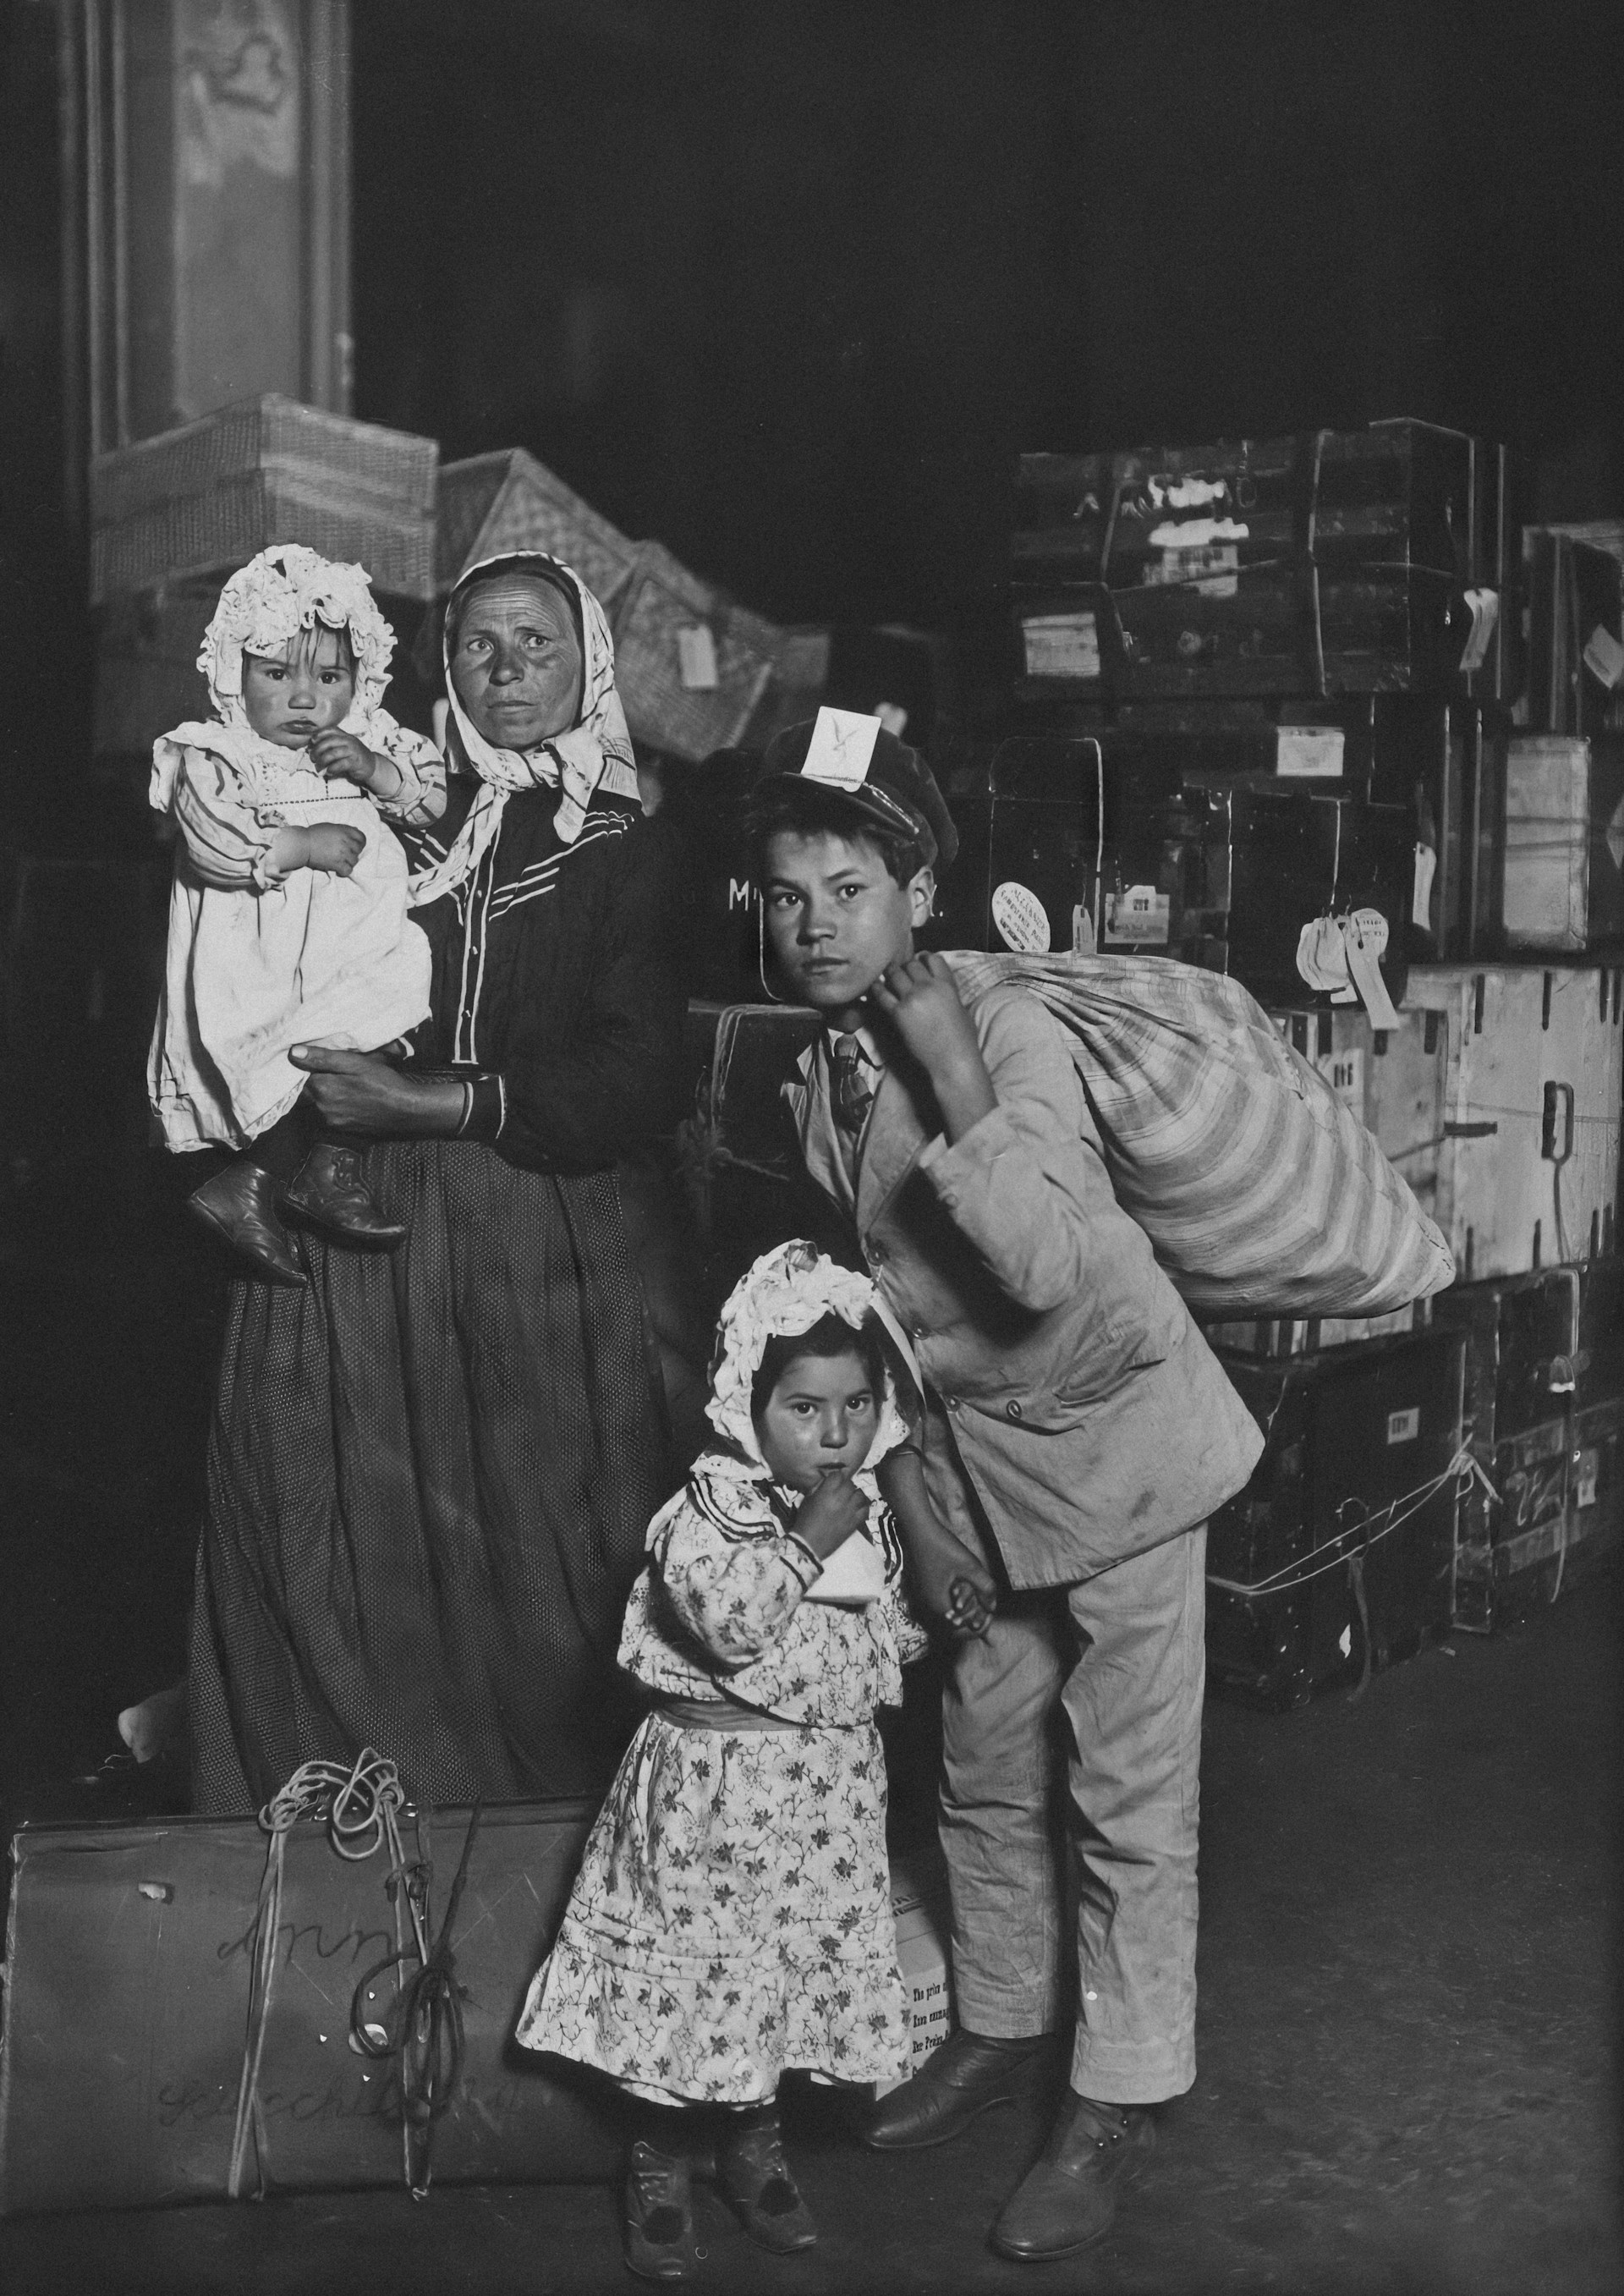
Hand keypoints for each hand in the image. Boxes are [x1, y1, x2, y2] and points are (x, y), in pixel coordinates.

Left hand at [287, 1045, 462, 1137]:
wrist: (406, 1111)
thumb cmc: (384, 1083)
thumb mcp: (356, 1063)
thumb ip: (323, 1058)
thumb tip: (292, 1052)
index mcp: (323, 1089)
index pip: (298, 1076)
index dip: (304, 1067)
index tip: (316, 1061)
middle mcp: (321, 1108)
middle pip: (303, 1093)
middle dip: (310, 1083)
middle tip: (326, 1072)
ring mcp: (330, 1122)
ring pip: (313, 1105)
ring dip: (319, 1096)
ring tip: (337, 1085)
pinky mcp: (339, 1130)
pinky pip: (325, 1116)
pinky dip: (329, 1107)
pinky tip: (345, 1099)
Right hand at [300, 823, 367, 875]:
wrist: (301, 844)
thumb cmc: (313, 834)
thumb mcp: (330, 827)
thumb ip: (343, 829)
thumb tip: (355, 830)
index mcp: (344, 830)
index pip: (362, 838)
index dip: (360, 843)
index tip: (355, 846)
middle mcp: (345, 841)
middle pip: (358, 850)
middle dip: (353, 853)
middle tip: (344, 855)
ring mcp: (342, 853)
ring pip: (354, 861)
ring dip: (348, 862)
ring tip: (340, 862)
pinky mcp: (337, 863)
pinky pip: (348, 870)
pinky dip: (344, 871)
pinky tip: (339, 870)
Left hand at [308, 728, 396, 795]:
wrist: (372, 765)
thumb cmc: (354, 756)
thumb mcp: (344, 746)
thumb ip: (331, 745)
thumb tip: (312, 749)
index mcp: (345, 735)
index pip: (330, 730)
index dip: (319, 734)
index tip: (312, 742)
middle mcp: (349, 741)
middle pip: (329, 742)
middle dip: (317, 750)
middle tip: (313, 758)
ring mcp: (353, 751)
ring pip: (333, 753)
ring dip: (322, 761)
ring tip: (318, 767)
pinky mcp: (355, 762)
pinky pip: (340, 764)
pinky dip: (332, 769)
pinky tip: (328, 772)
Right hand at [794, 1468, 869, 1560]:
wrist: (808, 1544)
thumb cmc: (804, 1523)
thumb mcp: (806, 1501)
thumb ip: (816, 1489)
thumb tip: (825, 1483)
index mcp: (826, 1492)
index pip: (838, 1475)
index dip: (836, 1477)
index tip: (834, 1480)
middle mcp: (840, 1499)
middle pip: (850, 1484)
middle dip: (846, 1485)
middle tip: (841, 1491)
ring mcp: (849, 1510)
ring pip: (860, 1494)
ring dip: (855, 1495)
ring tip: (850, 1499)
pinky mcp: (854, 1522)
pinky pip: (865, 1510)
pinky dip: (863, 1507)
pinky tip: (857, 1509)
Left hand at [867, 952, 994, 1141]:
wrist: (953, 1060)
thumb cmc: (962, 1040)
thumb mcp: (961, 1008)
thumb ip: (949, 993)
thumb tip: (940, 988)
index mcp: (947, 985)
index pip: (933, 958)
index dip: (923, 958)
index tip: (918, 962)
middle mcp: (929, 987)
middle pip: (911, 964)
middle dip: (905, 967)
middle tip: (900, 973)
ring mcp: (912, 998)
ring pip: (894, 974)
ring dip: (890, 974)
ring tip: (886, 977)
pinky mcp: (898, 1013)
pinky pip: (881, 994)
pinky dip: (876, 989)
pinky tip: (873, 987)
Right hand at [908, 1530, 996, 1639]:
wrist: (918, 1529)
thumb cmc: (943, 1547)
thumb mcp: (970, 1566)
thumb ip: (985, 1588)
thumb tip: (993, 1607)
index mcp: (939, 1606)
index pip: (962, 1630)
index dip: (979, 1626)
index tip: (990, 1616)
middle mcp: (928, 1606)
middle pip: (954, 1624)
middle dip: (972, 1618)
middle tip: (987, 1611)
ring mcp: (923, 1597)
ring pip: (948, 1612)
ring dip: (964, 1609)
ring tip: (978, 1600)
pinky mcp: (923, 1588)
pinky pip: (941, 1602)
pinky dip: (954, 1601)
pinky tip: (964, 1589)